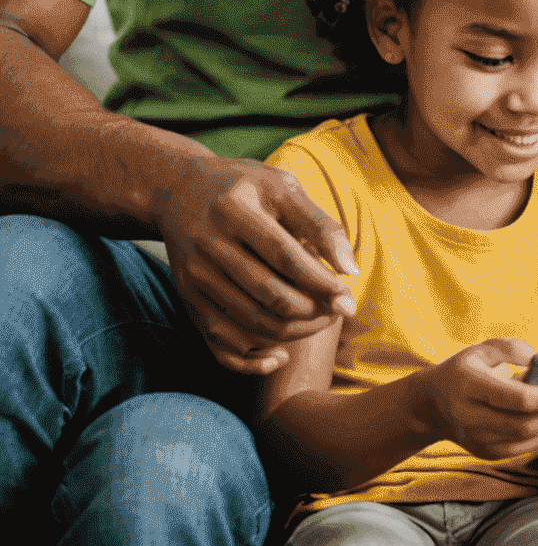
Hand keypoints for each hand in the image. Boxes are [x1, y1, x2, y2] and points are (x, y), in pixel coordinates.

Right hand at [155, 155, 358, 374]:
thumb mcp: (282, 187)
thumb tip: (350, 270)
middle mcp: (208, 246)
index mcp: (235, 210)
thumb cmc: (245, 187)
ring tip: (320, 323)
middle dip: (312, 311)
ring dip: (293, 332)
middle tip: (339, 311)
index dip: (320, 282)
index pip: (285, 256)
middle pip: (267, 294)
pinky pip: (219, 343)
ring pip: (249, 322)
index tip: (349, 299)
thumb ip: (319, 223)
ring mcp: (194, 277)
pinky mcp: (187, 300)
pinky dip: (253, 358)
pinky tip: (281, 353)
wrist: (179, 192)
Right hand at [423, 338, 537, 462]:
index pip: (515, 398)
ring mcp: (474, 438)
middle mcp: (469, 416)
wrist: (431, 404)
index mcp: (470, 385)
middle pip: (520, 425)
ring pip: (520, 441)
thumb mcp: (483, 349)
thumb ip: (513, 348)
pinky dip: (537, 441)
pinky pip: (515, 452)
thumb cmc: (464, 370)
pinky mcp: (481, 451)